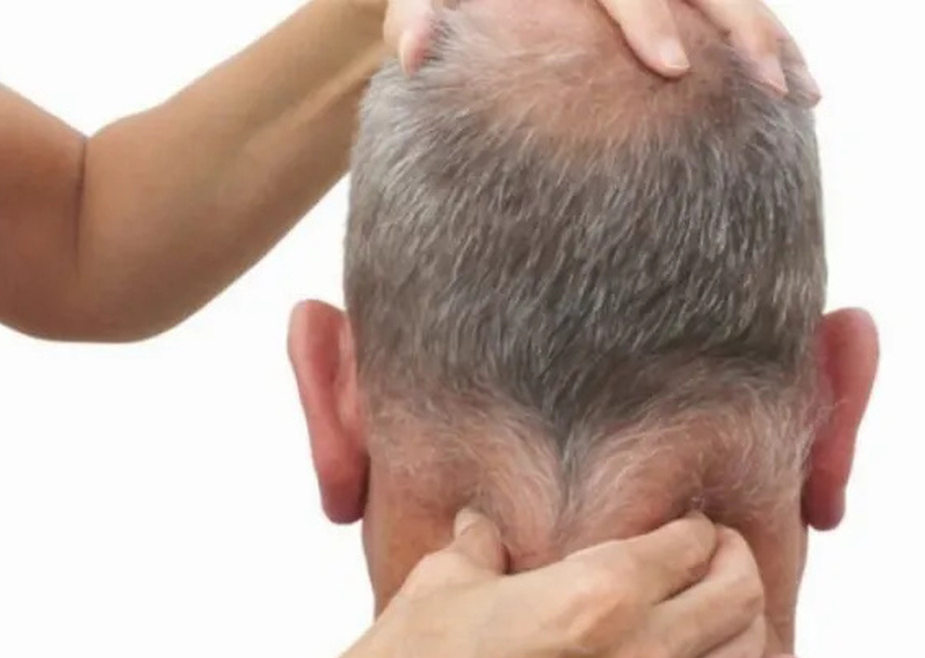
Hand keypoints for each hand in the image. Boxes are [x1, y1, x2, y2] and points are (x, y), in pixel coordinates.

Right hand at [327, 512, 800, 657]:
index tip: (683, 523)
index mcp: (596, 594)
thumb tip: (481, 526)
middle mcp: (638, 653)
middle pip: (736, 594)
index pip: (687, 543)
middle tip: (717, 550)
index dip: (691, 525)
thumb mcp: (447, 580)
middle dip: (735, 561)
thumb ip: (480, 543)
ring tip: (734, 601)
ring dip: (750, 620)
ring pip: (745, 657)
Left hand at [381, 0, 819, 102]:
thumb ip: (417, 14)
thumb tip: (407, 56)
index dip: (650, 20)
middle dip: (741, 31)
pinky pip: (737, 5)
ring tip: (801, 97)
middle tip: (768, 90)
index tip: (674, 68)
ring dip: (771, 39)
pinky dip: (769, 42)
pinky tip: (799, 89)